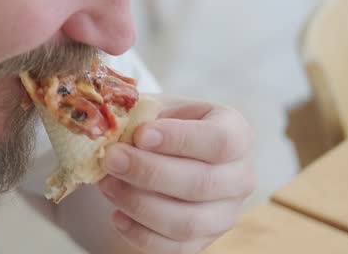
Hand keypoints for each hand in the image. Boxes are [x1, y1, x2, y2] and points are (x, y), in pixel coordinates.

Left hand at [97, 99, 255, 252]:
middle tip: (111, 159)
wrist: (164, 150)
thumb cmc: (161, 124)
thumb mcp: (155, 108)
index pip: (221, 141)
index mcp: (237, 133)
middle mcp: (240, 176)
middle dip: (149, 172)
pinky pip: (175, 248)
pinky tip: (116, 215)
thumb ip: (139, 115)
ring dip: (140, 205)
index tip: (141, 135)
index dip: (180, 139)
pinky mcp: (205, 240)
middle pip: (202, 184)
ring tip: (106, 184)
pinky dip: (141, 234)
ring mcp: (226, 213)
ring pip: (188, 222)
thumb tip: (113, 130)